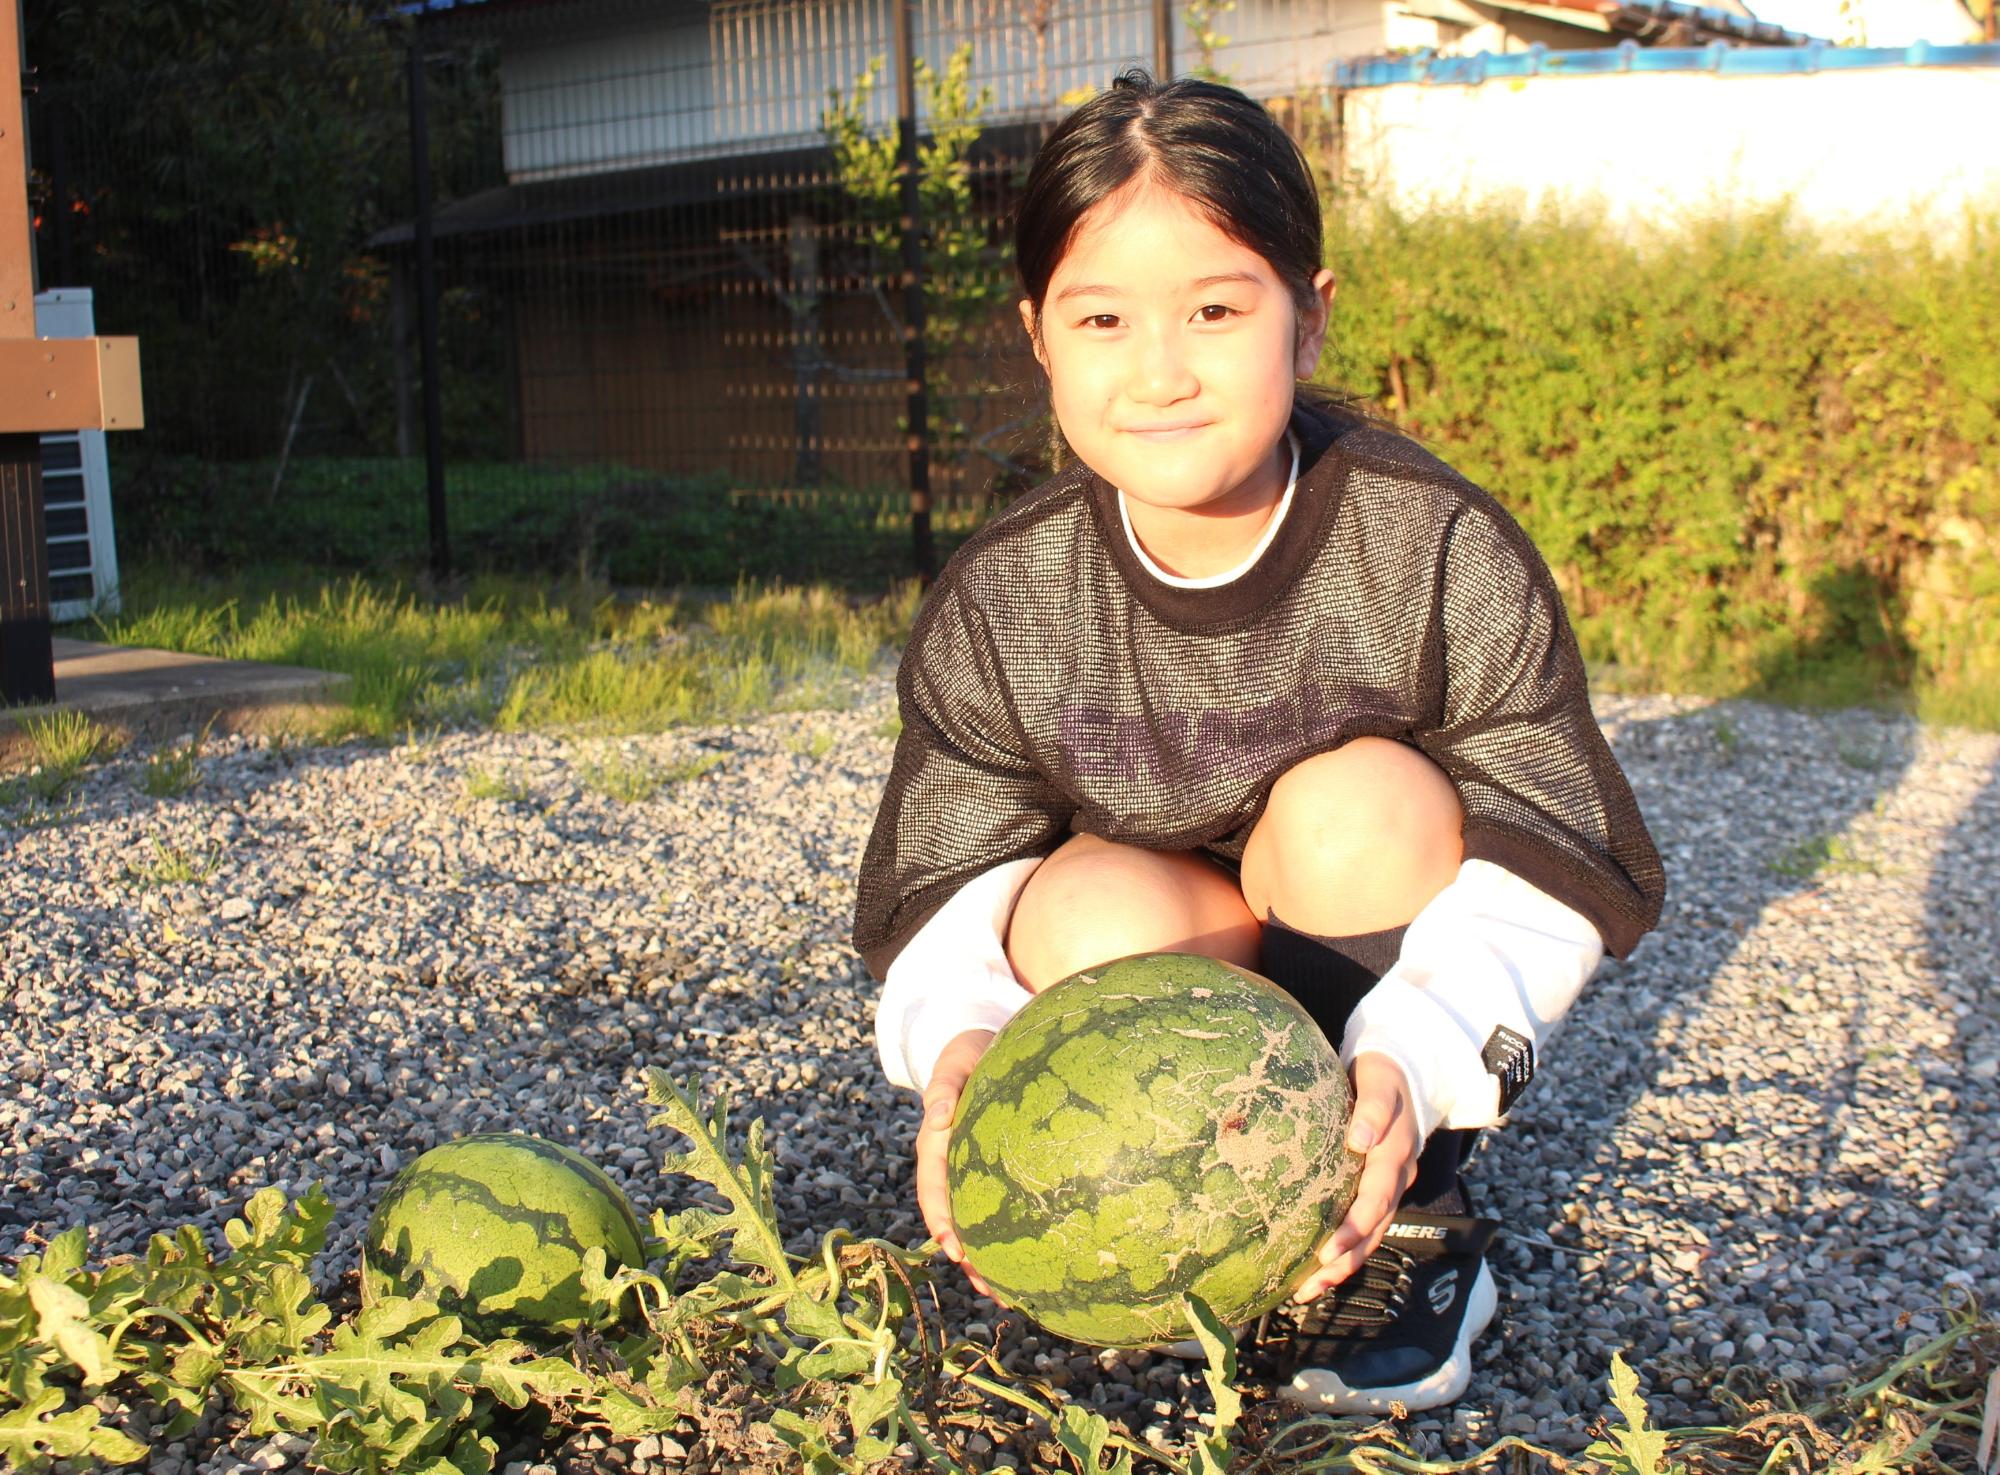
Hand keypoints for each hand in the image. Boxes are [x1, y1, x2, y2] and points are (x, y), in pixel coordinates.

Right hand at [915, 1027, 996, 1297]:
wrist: (982, 1044)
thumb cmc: (968, 1051)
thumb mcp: (955, 1061)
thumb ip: (945, 1086)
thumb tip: (938, 1115)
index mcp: (936, 1142)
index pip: (934, 1188)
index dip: (942, 1220)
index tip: (955, 1249)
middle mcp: (950, 1164)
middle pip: (954, 1219)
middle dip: (969, 1257)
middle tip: (991, 1289)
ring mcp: (971, 1171)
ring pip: (976, 1221)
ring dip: (989, 1258)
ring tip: (1012, 1294)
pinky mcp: (994, 1171)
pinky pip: (999, 1206)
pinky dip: (1012, 1235)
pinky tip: (1036, 1257)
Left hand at [1292, 1051, 1422, 1301]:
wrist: (1407, 1070)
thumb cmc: (1384, 1073)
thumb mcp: (1380, 1080)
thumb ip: (1374, 1108)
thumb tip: (1361, 1139)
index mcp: (1395, 1155)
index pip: (1375, 1200)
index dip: (1353, 1227)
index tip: (1327, 1250)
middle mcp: (1396, 1178)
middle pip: (1373, 1230)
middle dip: (1343, 1261)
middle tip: (1309, 1285)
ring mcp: (1389, 1187)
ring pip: (1370, 1235)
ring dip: (1341, 1265)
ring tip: (1306, 1291)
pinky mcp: (1378, 1188)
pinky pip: (1364, 1226)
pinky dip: (1343, 1250)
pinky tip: (1316, 1269)